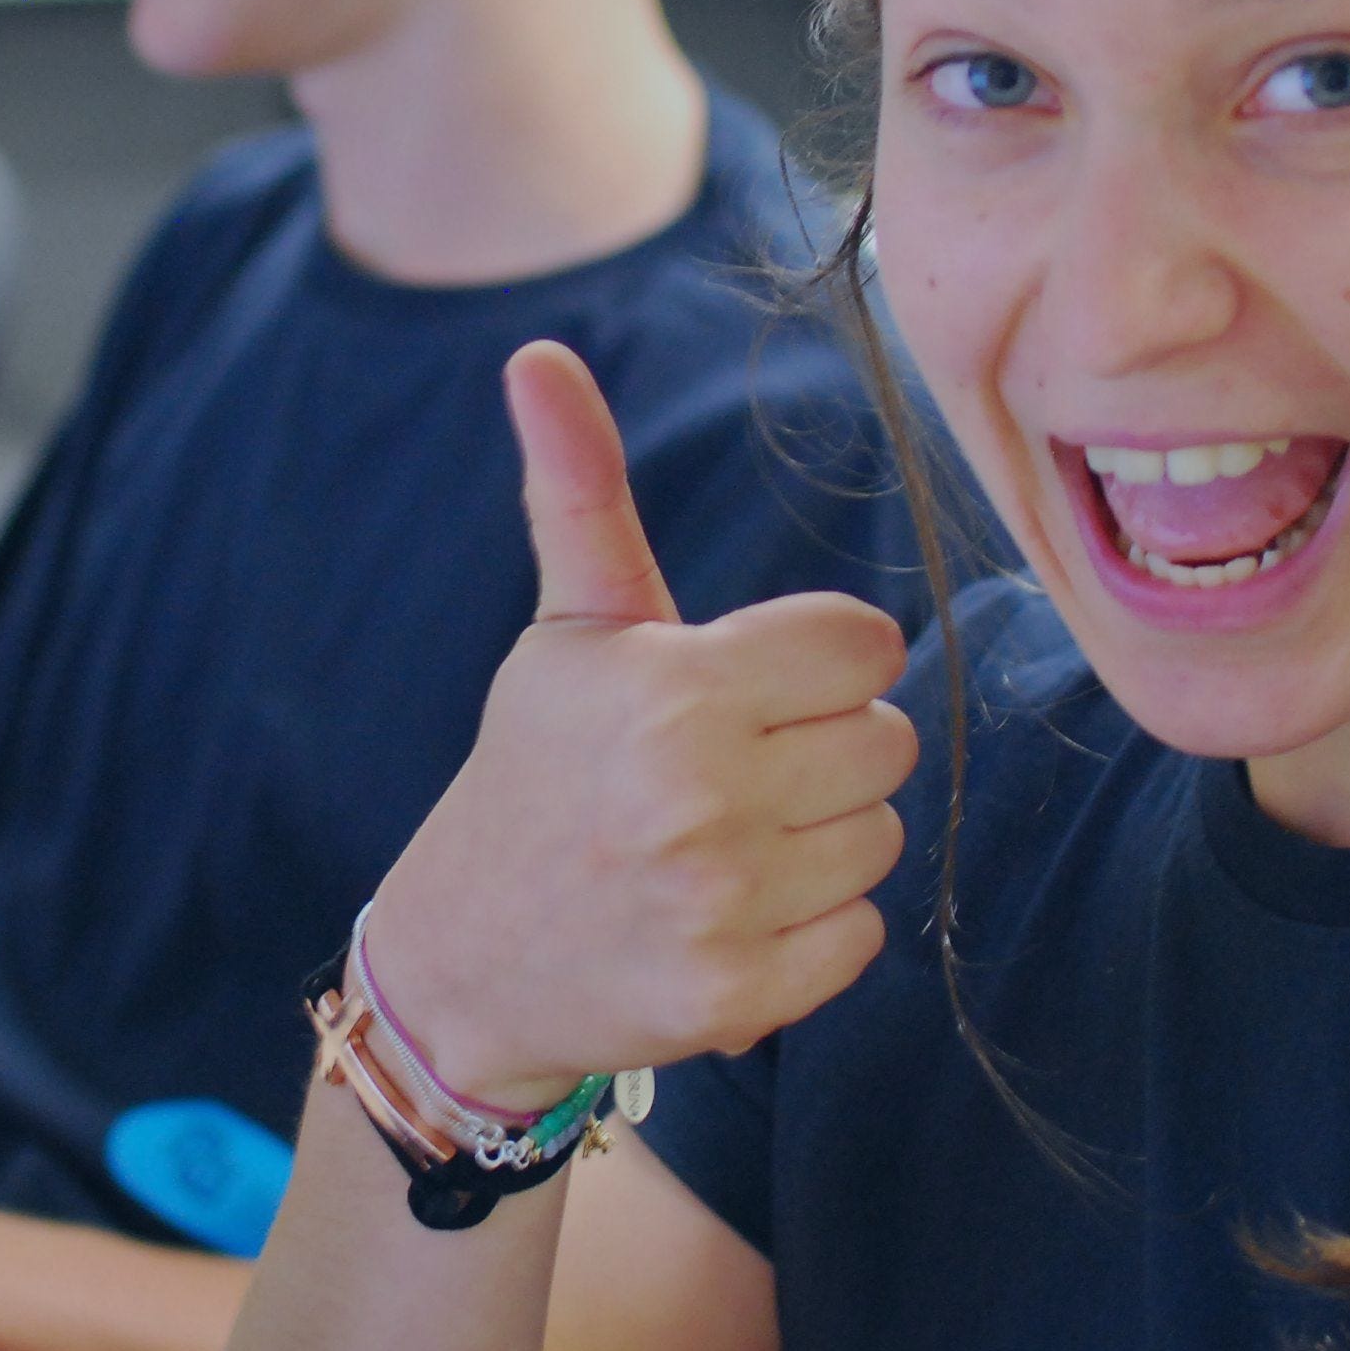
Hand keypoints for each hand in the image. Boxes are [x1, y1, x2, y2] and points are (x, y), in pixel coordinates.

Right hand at [360, 341, 916, 1110]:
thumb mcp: (566, 631)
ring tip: (726, 843)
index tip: (754, 688)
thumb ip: (581, 493)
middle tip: (732, 772)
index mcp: (674, 687)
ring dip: (819, 842)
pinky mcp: (739, 995)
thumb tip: (538, 355)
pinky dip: (811, 931)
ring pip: (879, 839)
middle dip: (821, 750)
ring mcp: (722, 901)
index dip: (819, 663)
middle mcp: (700, 793)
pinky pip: (863, 935)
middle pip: (885, 742)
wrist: (464, 958)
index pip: (863, 646)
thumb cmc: (536, 771)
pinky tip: (731, 914)